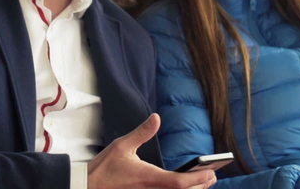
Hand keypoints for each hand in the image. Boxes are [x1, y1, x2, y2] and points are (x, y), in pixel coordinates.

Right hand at [88, 113, 216, 188]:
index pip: (180, 182)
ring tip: (203, 183)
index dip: (198, 179)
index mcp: (150, 178)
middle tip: (212, 176)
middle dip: (200, 186)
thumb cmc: (104, 168)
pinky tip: (182, 188)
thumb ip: (142, 132)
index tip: (211, 172)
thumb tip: (156, 118)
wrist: (87, 187)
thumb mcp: (122, 145)